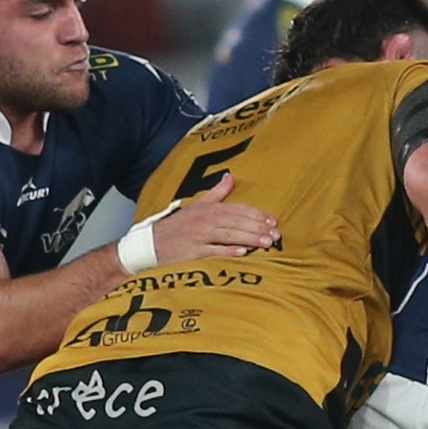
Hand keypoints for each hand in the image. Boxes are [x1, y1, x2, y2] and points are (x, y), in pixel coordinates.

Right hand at [149, 172, 278, 261]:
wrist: (152, 244)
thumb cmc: (178, 226)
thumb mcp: (197, 205)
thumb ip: (217, 192)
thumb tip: (230, 176)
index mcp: (208, 208)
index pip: (237, 209)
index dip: (256, 214)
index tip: (272, 220)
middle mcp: (205, 220)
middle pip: (236, 222)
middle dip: (257, 227)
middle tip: (275, 233)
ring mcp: (199, 236)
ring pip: (229, 235)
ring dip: (249, 238)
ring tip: (267, 243)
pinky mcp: (193, 252)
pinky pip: (214, 251)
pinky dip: (228, 251)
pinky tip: (243, 253)